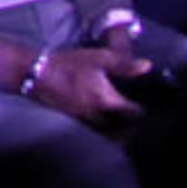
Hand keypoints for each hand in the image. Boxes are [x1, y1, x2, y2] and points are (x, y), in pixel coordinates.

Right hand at [32, 43, 151, 127]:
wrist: (36, 74)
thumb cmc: (68, 65)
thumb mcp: (98, 58)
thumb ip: (124, 64)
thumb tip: (147, 66)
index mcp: (107, 102)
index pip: (134, 113)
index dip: (144, 110)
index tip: (150, 106)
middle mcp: (99, 116)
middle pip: (123, 126)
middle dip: (131, 122)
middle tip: (139, 116)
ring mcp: (86, 121)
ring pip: (109, 129)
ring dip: (117, 126)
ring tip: (122, 119)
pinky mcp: (75, 121)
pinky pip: (95, 127)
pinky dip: (102, 125)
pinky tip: (102, 116)